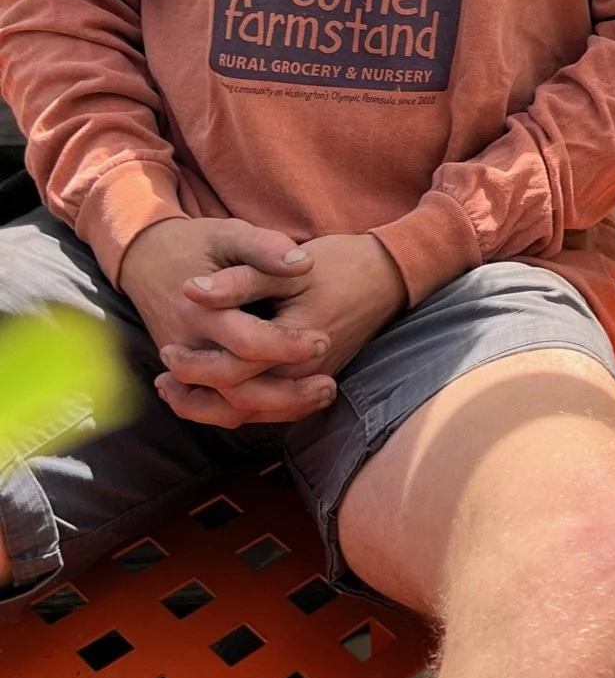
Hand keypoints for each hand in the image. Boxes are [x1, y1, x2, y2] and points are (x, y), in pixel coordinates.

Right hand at [119, 216, 337, 428]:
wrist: (147, 259)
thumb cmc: (197, 244)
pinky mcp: (188, 378)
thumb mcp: (230, 234)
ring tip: (322, 396)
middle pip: (236, 388)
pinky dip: (256, 413)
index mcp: (198, 312)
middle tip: (330, 382)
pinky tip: (294, 404)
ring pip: (227, 410)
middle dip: (287, 392)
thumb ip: (265, 248)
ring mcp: (186, 368)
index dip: (287, 345)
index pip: (246, 343)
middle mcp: (187, 348)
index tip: (323, 340)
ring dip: (277, 409)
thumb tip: (304, 264)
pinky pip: (219, 410)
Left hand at [180, 232, 406, 400]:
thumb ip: (240, 281)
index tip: (166, 347)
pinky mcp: (312, 379)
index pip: (234, 371)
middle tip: (164, 374)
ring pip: (255, 413)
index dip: (194, 363)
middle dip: (197, 394)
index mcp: (296, 347)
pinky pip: (270, 407)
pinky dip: (238, 405)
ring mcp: (311, 381)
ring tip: (176, 392)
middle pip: (240, 402)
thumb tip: (191, 290)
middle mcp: (305, 375)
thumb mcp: (287, 267)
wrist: (387, 274)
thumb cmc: (339, 265)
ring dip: (213, 408)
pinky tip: (214, 392)